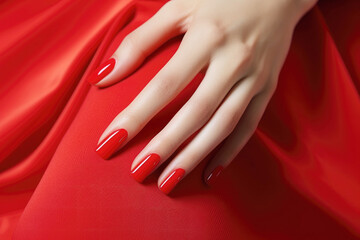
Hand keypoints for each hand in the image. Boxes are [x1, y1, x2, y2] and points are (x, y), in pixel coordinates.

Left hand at [89, 0, 316, 193]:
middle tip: (139, 172)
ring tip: (168, 182)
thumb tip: (105, 75)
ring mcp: (254, 77)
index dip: (136, 116)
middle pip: (194, 112)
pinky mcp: (267, 88)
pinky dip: (231, 151)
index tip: (110, 143)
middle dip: (165, 146)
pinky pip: (249, 125)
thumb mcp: (179, 7)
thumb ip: (141, 41)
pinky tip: (210, 173)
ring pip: (223, 125)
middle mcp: (232, 61)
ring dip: (195, 156)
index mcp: (206, 37)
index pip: (164, 85)